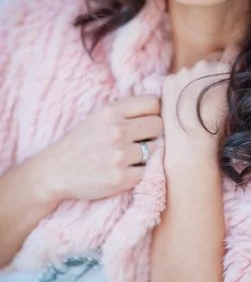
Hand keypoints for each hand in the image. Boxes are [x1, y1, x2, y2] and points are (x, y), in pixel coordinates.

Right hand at [41, 95, 162, 201]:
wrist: (57, 171)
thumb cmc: (83, 141)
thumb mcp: (99, 117)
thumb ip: (126, 110)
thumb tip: (162, 107)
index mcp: (111, 112)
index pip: (153, 103)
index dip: (154, 112)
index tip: (147, 119)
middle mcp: (117, 131)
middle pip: (159, 125)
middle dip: (154, 132)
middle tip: (141, 139)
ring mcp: (120, 155)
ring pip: (155, 149)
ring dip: (148, 153)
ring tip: (130, 155)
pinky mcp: (121, 178)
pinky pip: (148, 170)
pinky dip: (141, 171)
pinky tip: (126, 169)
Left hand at [161, 45, 238, 167]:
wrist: (192, 147)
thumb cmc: (219, 130)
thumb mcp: (236, 103)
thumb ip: (236, 82)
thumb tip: (236, 71)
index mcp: (225, 69)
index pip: (234, 50)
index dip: (234, 59)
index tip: (231, 68)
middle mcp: (204, 65)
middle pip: (211, 62)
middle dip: (211, 74)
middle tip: (209, 96)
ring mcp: (184, 72)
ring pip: (192, 72)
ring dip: (194, 82)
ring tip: (195, 105)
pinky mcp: (168, 80)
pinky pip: (177, 80)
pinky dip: (179, 89)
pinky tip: (182, 106)